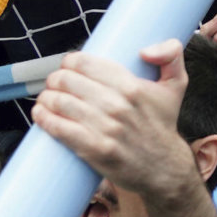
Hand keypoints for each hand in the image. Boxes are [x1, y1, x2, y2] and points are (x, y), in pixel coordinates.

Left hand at [33, 42, 204, 201]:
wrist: (162, 166)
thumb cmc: (163, 123)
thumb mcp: (177, 84)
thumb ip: (172, 54)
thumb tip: (145, 50)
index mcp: (132, 86)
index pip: (86, 63)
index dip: (70, 61)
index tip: (68, 66)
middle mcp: (117, 106)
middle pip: (68, 81)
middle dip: (55, 79)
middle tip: (55, 84)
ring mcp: (104, 129)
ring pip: (60, 103)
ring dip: (46, 97)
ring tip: (47, 98)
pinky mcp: (94, 150)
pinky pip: (60, 129)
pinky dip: (44, 118)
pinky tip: (40, 113)